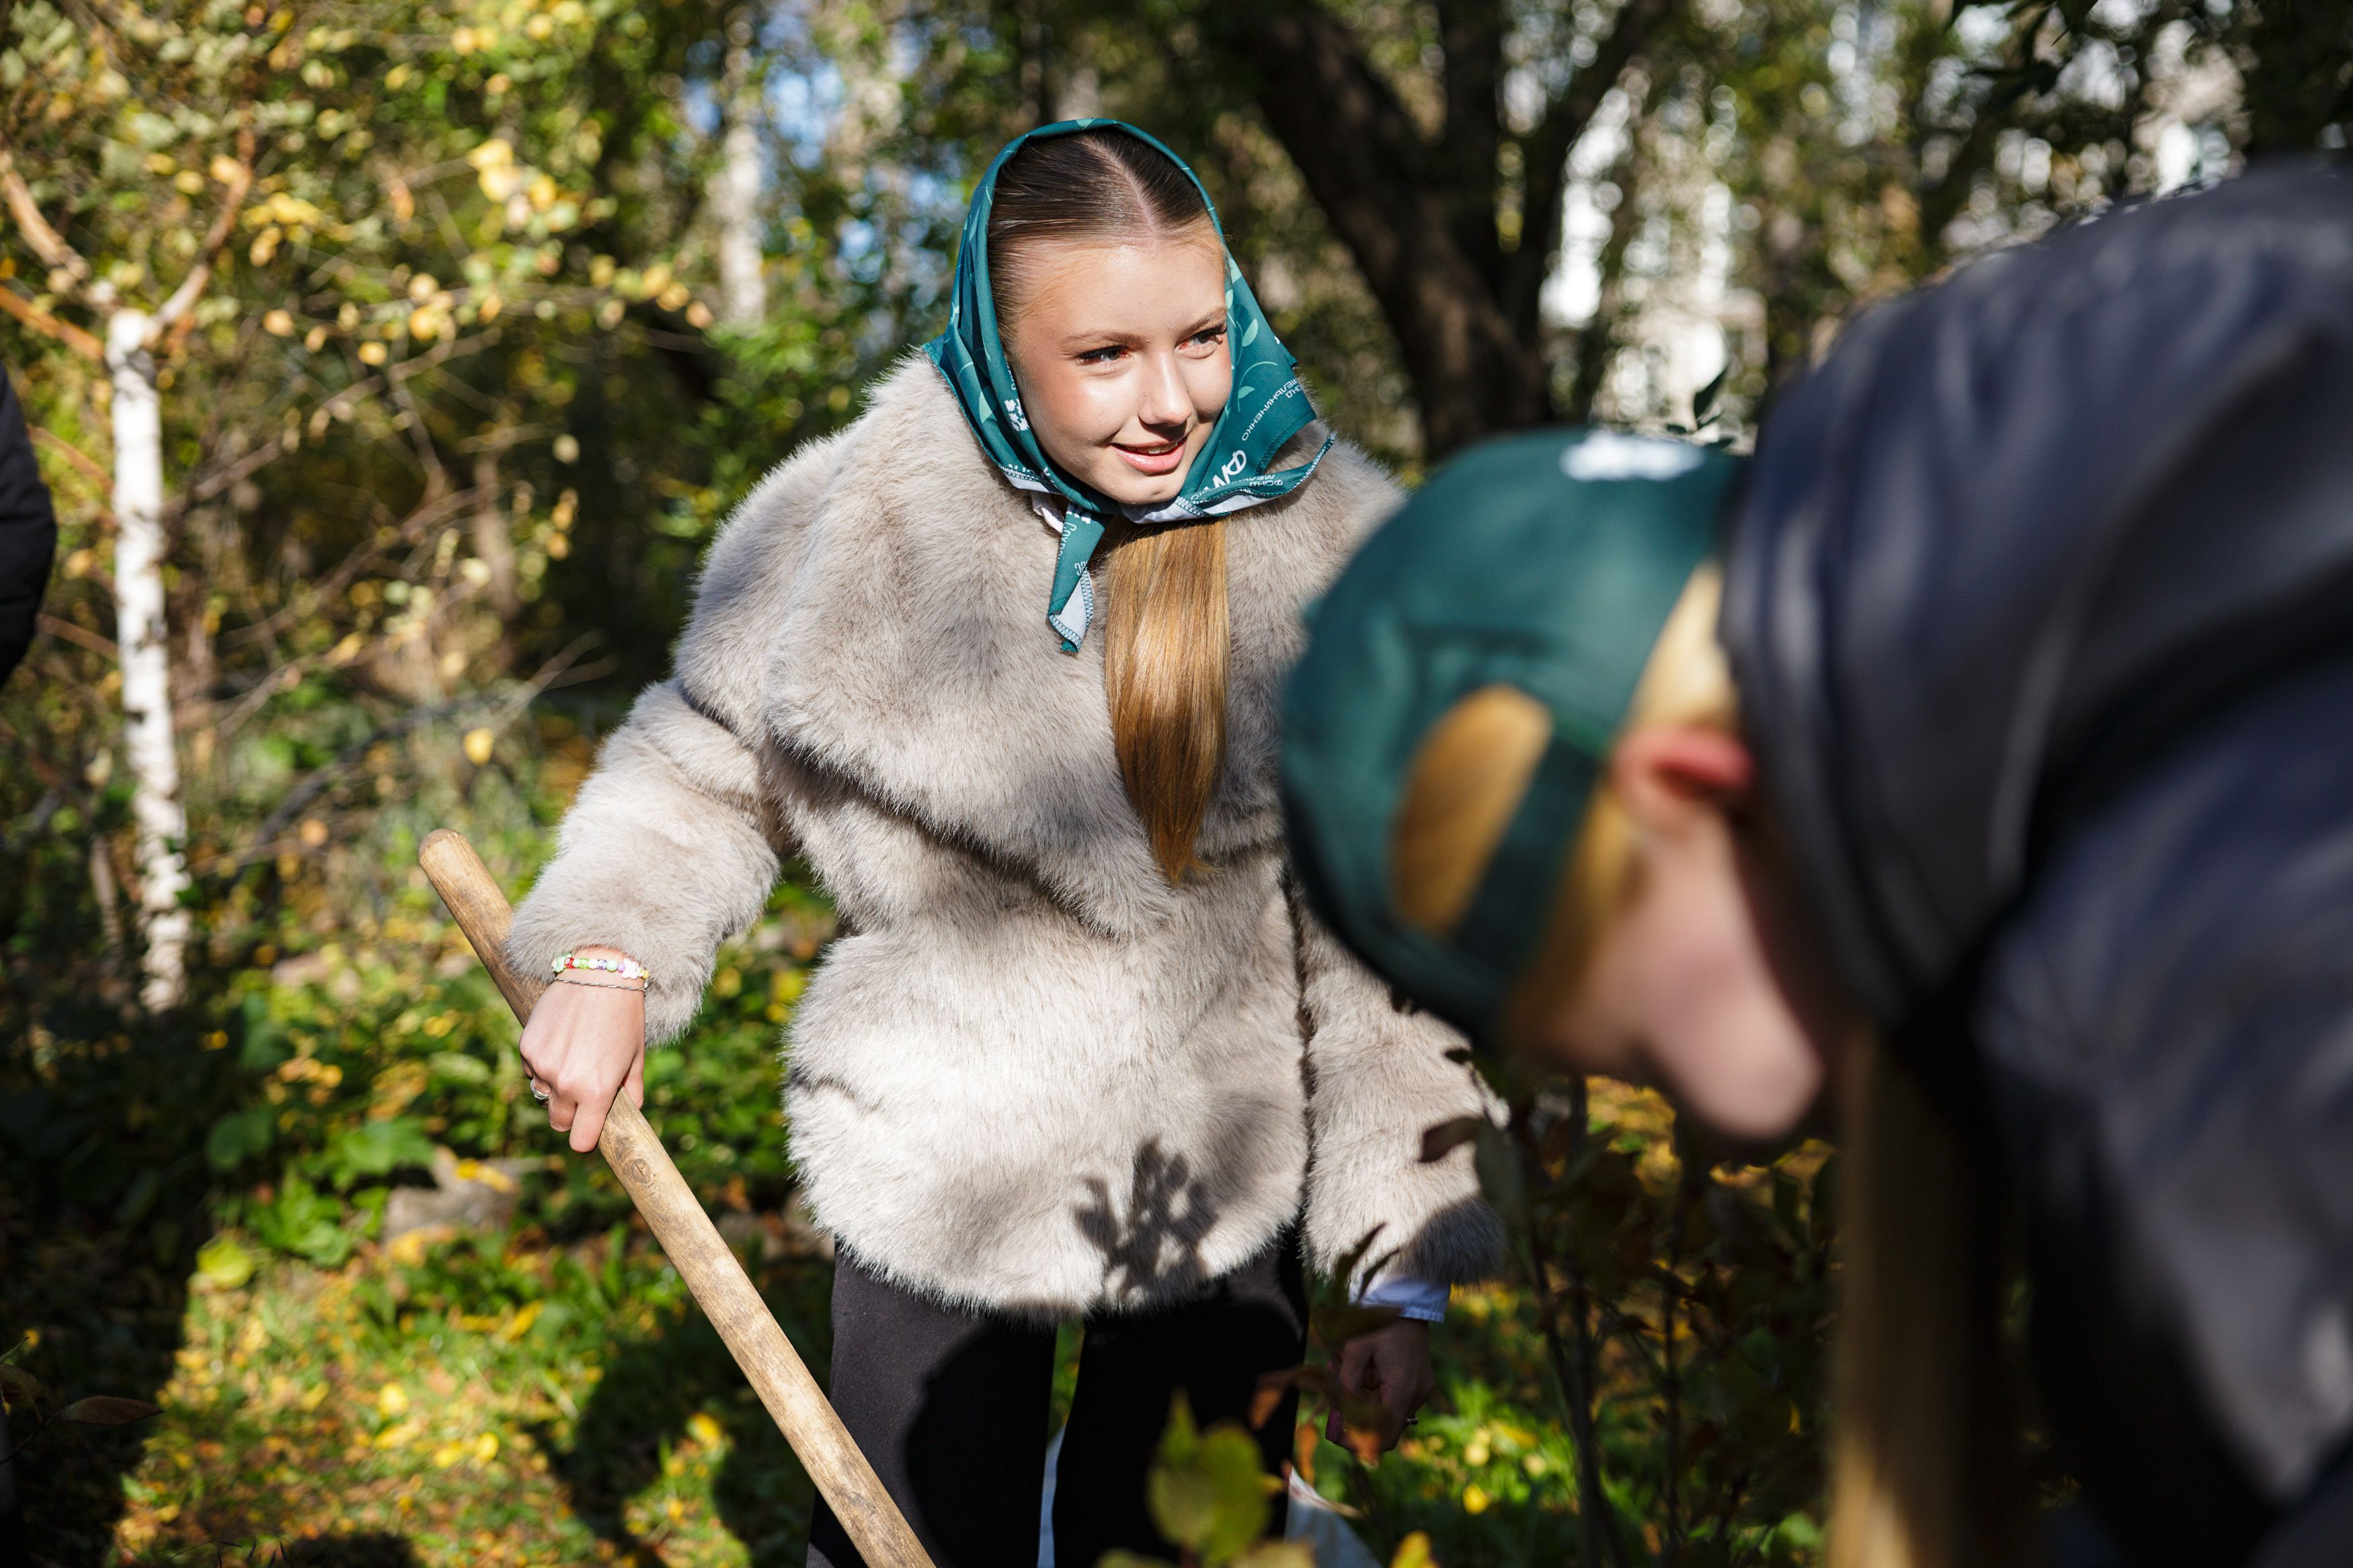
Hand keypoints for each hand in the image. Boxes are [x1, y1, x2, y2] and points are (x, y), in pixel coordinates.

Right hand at [516, 945, 646, 1153]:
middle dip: (570, 1114)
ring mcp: (542, 1066)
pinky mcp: (527, 1047)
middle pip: (559, 1122)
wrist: (600, 974)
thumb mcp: (636, 1058)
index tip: (589, 1131)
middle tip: (583, 1091)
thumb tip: (630, 1115)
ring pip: (543, 1094)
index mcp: (596, 1091)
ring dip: (555, 1086)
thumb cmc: (625, 1017)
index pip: (580, 1140)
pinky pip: (531, 1070)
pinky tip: (560, 1041)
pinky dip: (542, 1063)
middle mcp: (566, 1083)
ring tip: (575, 1057)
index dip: (585, 1138)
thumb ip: (632, 1093)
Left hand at [1325, 1319, 1434, 1458]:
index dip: (1360, 1443)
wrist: (1408, 1299)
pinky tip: (1358, 1365)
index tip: (1337, 1437)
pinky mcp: (1418, 1382)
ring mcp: (1420, 1389)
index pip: (1384, 1436)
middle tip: (1332, 1391)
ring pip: (1385, 1410)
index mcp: (1403, 1389)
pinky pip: (1392, 1397)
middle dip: (1355, 1413)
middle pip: (1382, 1425)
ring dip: (1360, 1396)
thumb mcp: (1356, 1350)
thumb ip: (1346, 1385)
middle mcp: (1417, 1394)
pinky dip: (1372, 1388)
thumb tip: (1339, 1418)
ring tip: (1340, 1364)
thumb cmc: (1380, 1321)